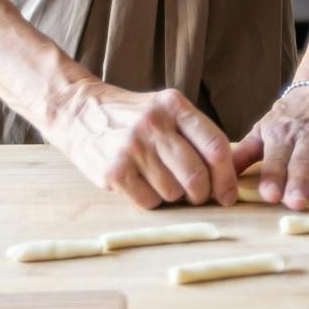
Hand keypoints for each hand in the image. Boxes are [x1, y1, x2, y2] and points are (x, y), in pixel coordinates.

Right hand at [47, 82, 236, 209]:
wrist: (78, 111)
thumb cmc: (132, 116)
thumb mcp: (165, 109)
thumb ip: (195, 133)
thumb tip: (230, 172)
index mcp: (174, 106)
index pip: (215, 145)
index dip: (227, 176)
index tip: (229, 193)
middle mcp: (154, 125)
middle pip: (196, 174)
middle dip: (204, 194)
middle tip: (199, 196)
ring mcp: (132, 148)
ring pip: (173, 192)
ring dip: (176, 197)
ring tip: (165, 183)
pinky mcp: (113, 171)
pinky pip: (149, 202)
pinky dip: (153, 201)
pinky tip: (145, 186)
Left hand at [231, 80, 308, 209]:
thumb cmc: (288, 115)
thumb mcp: (263, 129)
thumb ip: (243, 153)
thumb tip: (217, 175)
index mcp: (283, 133)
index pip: (277, 158)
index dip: (273, 176)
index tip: (269, 194)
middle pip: (303, 162)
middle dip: (298, 181)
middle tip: (294, 201)